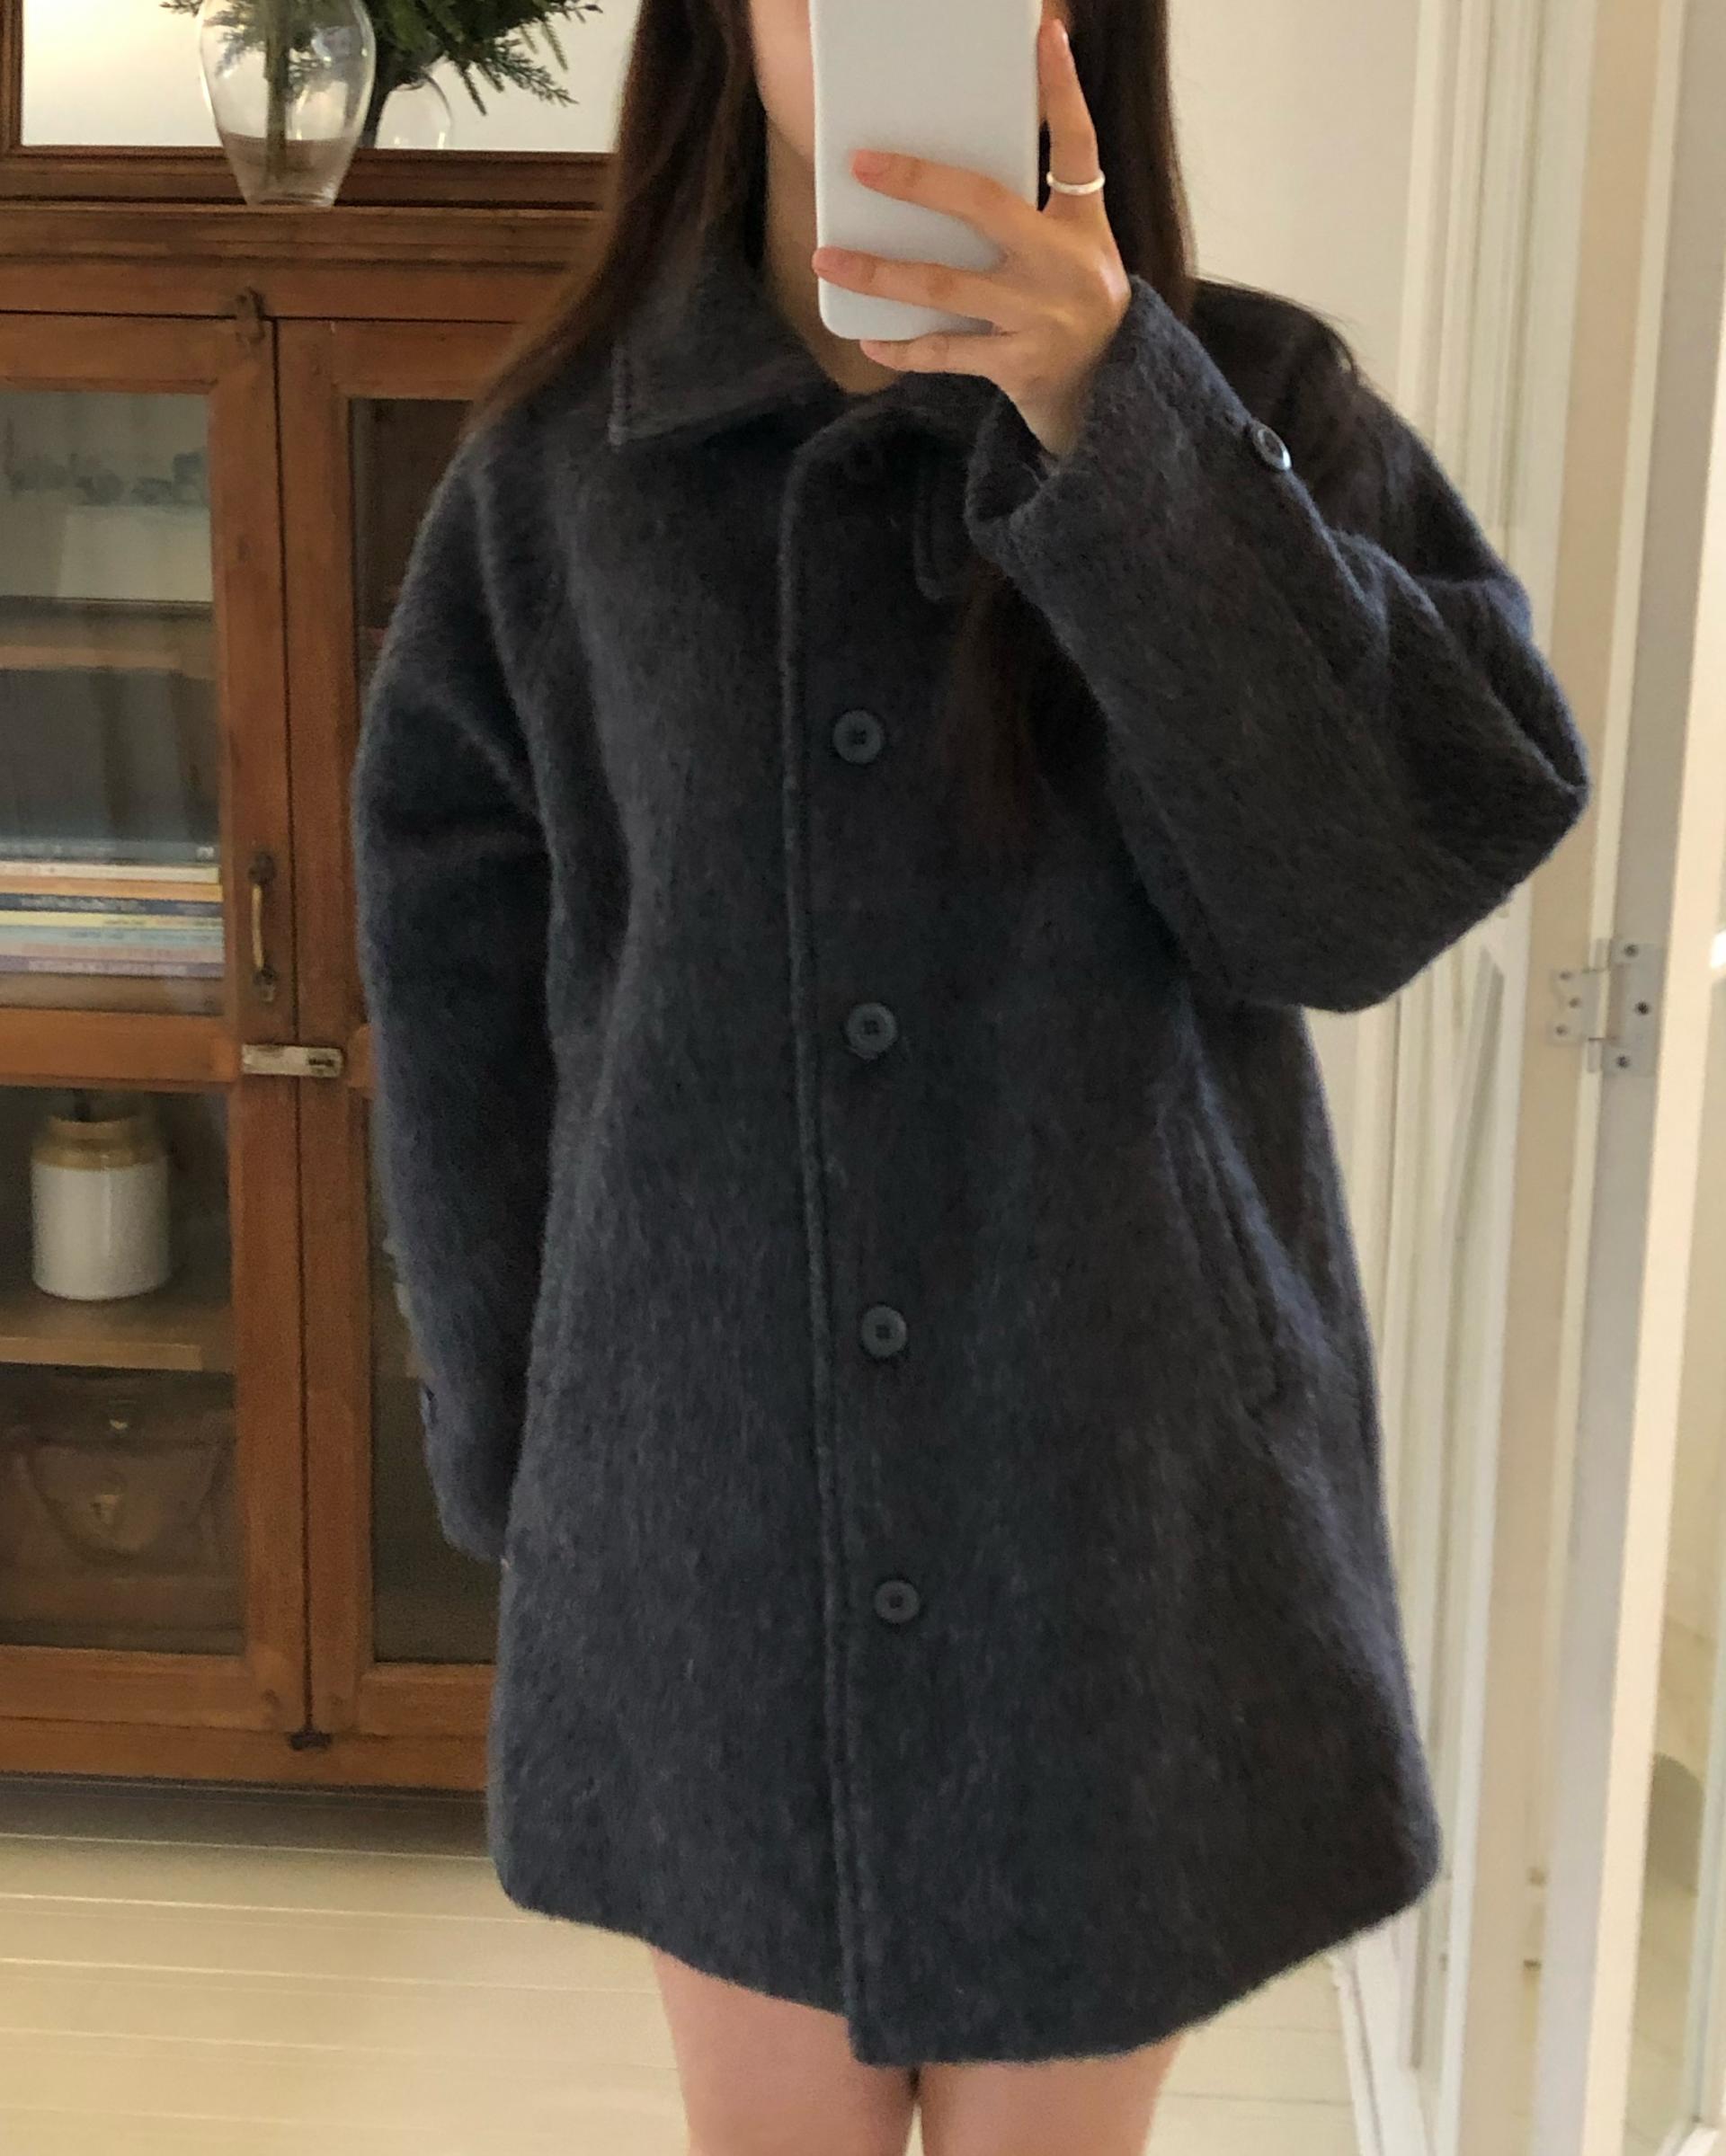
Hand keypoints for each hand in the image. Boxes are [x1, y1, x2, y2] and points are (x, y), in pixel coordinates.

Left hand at [809, 12, 1131, 459]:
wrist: (1110, 390)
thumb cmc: (1074, 302)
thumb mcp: (1077, 245)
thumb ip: (1032, 205)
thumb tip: (953, 172)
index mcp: (1081, 223)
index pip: (1077, 144)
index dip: (1063, 90)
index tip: (1045, 37)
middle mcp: (1063, 265)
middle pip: (984, 206)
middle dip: (919, 182)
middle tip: (862, 164)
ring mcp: (1039, 317)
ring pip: (945, 288)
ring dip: (880, 274)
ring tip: (829, 259)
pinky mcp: (1019, 365)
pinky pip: (947, 354)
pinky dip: (903, 350)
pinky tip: (867, 338)